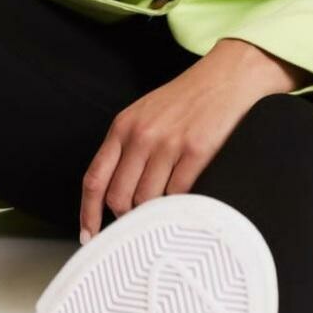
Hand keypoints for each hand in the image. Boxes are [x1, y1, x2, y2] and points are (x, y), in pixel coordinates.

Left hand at [78, 39, 304, 243]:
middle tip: (139, 222)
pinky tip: (185, 199)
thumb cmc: (185, 99)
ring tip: (165, 208)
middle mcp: (141, 135)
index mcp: (123, 126)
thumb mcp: (144, 115)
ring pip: (147, 201)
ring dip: (154, 213)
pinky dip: (179, 205)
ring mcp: (168, 144)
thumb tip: (115, 194)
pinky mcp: (196, 151)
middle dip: (126, 217)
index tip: (88, 235)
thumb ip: (127, 148)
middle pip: (119, 197)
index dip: (88, 212)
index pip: (95, 178)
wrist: (224, 77)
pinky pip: (178, 195)